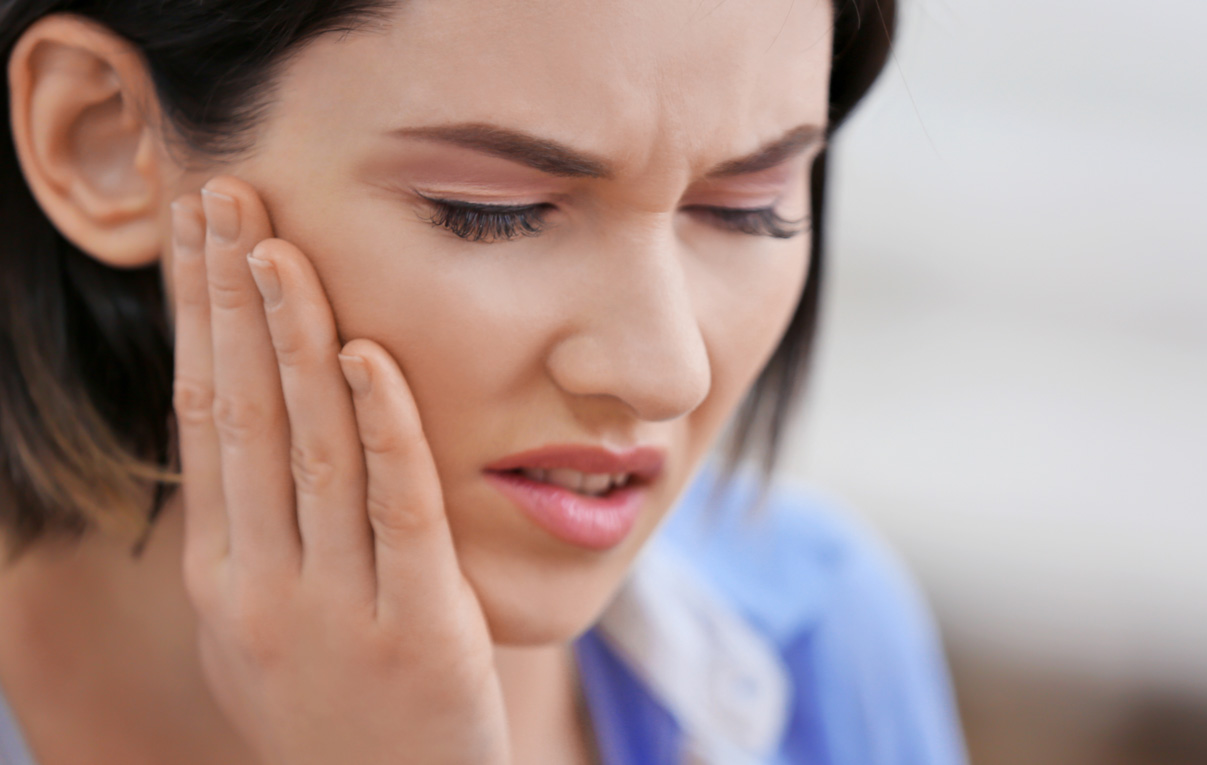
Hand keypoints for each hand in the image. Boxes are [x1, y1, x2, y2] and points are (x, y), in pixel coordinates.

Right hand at [170, 176, 510, 764]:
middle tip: (221, 189)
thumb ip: (262, 536)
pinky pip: (396, 510)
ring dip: (290, 337)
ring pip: (307, 448)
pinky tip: (368, 352)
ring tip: (279, 241)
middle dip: (225, 298)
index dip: (195, 321)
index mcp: (226, 576)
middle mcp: (263, 585)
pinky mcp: (420, 629)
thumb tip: (253, 429)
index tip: (194, 233)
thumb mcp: (272, 629)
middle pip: (237, 414)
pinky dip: (382, 427)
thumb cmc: (340, 715)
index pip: (202, 419)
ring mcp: (337, 609)